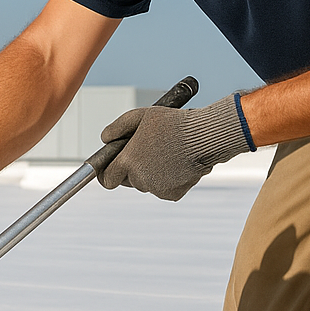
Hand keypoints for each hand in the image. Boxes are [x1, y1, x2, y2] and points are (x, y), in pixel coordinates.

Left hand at [97, 95, 254, 200]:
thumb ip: (117, 127)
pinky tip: (176, 162)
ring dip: (150, 173)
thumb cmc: (173, 123)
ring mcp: (157, 189)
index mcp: (128, 162)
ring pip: (146, 183)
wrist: (204, 136)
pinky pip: (163, 188)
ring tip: (164, 152)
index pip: (106, 179)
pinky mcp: (173, 194)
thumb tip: (105, 139)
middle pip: (127, 180)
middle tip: (143, 151)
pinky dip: (167, 179)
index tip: (108, 168)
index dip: (106, 173)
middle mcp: (141, 179)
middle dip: (131, 169)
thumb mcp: (140, 116)